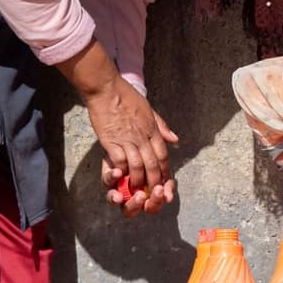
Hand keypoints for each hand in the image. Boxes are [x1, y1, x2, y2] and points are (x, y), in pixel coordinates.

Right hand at [56, 40, 177, 215]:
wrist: (107, 89)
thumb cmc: (127, 97)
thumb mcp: (150, 110)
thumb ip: (162, 126)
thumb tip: (175, 139)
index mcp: (153, 130)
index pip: (163, 155)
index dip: (165, 171)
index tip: (165, 182)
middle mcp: (143, 137)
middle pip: (153, 164)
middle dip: (154, 181)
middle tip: (152, 193)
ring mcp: (127, 140)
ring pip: (138, 167)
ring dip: (138, 180)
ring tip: (137, 190)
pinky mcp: (111, 142)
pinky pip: (120, 162)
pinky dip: (122, 172)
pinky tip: (121, 178)